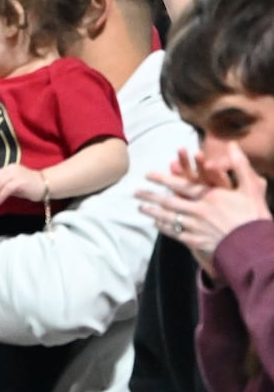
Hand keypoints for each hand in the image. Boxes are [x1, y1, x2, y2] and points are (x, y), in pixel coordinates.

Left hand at [0, 164, 45, 205]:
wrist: (47, 185)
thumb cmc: (31, 186)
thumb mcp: (15, 185)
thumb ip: (4, 186)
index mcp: (9, 168)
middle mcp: (11, 169)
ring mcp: (16, 174)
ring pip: (0, 183)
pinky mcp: (20, 181)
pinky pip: (7, 188)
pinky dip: (1, 195)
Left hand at [137, 142, 269, 281]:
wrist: (256, 248)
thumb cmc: (254, 217)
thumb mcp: (250, 188)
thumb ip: (240, 165)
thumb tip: (232, 143)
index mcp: (209, 197)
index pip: (180, 185)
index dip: (162, 179)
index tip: (147, 175)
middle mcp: (198, 211)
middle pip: (168, 202)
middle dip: (150, 196)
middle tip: (134, 192)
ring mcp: (196, 228)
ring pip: (168, 218)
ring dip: (153, 212)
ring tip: (140, 208)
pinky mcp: (197, 242)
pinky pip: (176, 233)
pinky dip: (165, 228)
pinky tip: (157, 225)